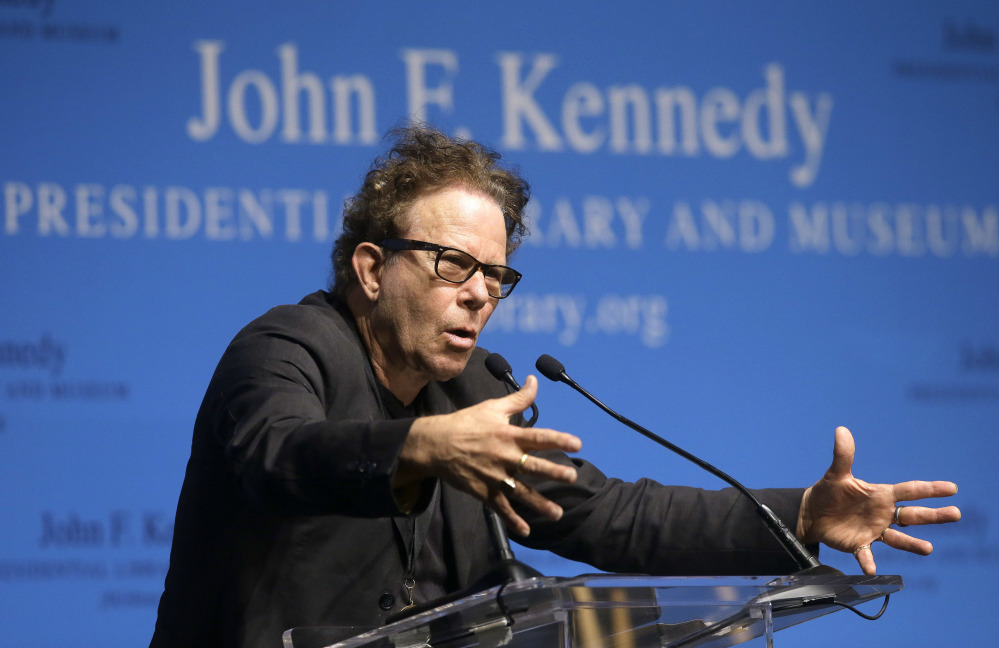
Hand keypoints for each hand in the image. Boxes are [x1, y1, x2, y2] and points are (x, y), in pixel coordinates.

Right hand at [396, 375, 580, 536]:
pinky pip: (501, 508)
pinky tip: (526, 530)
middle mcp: (505, 457)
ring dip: (540, 504)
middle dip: (554, 472)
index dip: (559, 439)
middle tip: (572, 477)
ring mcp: (495, 477)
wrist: (435, 444)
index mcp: (509, 436)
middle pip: (534, 466)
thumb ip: (518, 398)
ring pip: (521, 493)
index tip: (578, 444)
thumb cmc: (466, 423)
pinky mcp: (484, 491)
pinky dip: (513, 520)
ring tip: (557, 513)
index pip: (539, 437)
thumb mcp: (492, 407)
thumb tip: (534, 380)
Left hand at [796, 426, 960, 574]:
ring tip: (928, 548)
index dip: (929, 489)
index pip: (910, 491)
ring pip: (898, 538)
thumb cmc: (828, 492)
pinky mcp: (859, 545)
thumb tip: (841, 430)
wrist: (812, 513)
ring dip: (912, 544)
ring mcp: (873, 531)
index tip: (951, 488)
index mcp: (881, 495)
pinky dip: (869, 562)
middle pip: (913, 515)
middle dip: (934, 515)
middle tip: (955, 513)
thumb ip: (842, 455)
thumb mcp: (836, 474)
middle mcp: (883, 514)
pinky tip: (871, 569)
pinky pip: (866, 555)